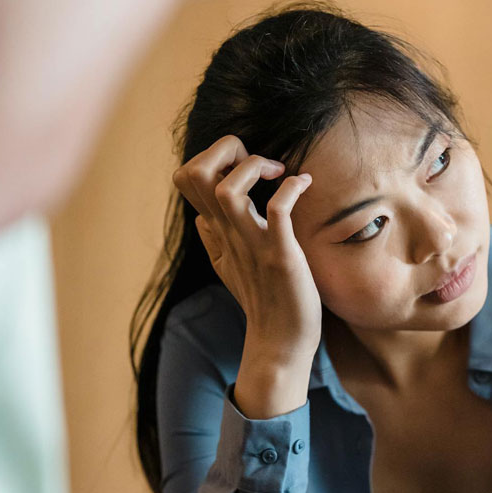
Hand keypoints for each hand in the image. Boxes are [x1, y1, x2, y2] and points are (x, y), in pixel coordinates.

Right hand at [172, 134, 321, 362]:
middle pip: (195, 173)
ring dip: (253, 166)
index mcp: (216, 232)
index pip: (187, 178)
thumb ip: (213, 240)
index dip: (212, 157)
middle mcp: (227, 234)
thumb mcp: (228, 268)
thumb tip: (200, 218)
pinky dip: (291, 189)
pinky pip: (276, 210)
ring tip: (279, 172)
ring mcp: (251, 245)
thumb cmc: (263, 302)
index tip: (245, 167)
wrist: (280, 342)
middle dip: (226, 149)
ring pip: (226, 189)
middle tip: (260, 163)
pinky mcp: (279, 256)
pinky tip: (304, 185)